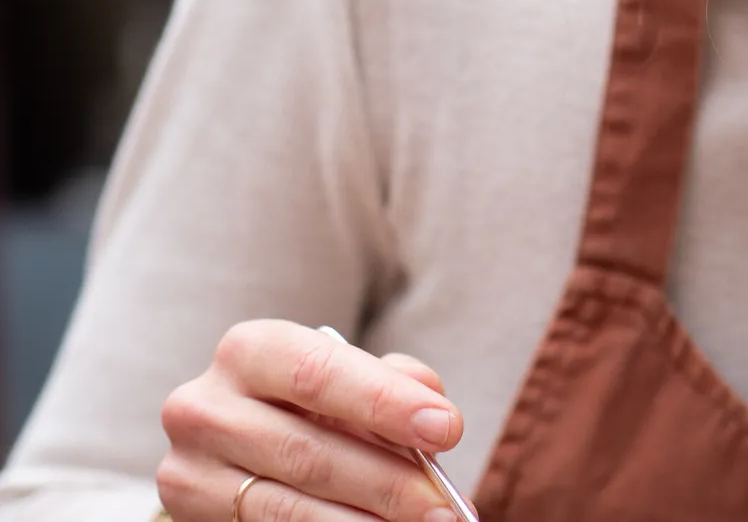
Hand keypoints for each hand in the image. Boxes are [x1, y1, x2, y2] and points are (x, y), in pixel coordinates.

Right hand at [157, 320, 465, 520]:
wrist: (242, 449)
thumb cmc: (314, 406)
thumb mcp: (348, 380)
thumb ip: (390, 382)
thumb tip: (433, 404)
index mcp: (249, 352)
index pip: (319, 373)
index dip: (386, 402)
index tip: (448, 429)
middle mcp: (205, 407)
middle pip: (309, 452)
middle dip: (390, 483)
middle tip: (446, 506)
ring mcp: (189, 470)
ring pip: (288, 509)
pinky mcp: (189, 517)